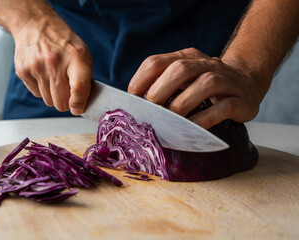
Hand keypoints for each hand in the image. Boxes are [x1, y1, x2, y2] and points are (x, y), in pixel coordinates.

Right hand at [12, 12, 92, 114]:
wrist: (35, 25)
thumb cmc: (63, 42)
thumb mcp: (82, 54)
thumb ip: (85, 80)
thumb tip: (82, 104)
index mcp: (75, 57)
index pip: (79, 88)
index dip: (79, 103)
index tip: (78, 108)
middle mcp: (54, 62)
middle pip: (61, 103)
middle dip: (65, 101)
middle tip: (67, 90)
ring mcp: (36, 67)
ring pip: (48, 101)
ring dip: (53, 95)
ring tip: (54, 78)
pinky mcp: (23, 71)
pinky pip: (36, 94)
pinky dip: (41, 89)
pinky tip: (43, 74)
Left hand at [128, 48, 263, 128]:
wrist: (247, 81)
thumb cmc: (205, 83)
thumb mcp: (184, 77)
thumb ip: (163, 84)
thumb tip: (135, 104)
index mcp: (186, 57)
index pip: (157, 62)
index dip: (140, 80)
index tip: (132, 99)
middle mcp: (206, 64)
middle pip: (180, 69)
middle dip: (160, 90)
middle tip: (151, 110)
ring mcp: (225, 81)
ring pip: (205, 84)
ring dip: (181, 104)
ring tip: (170, 121)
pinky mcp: (239, 100)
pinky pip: (222, 108)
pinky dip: (204, 119)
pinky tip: (191, 129)